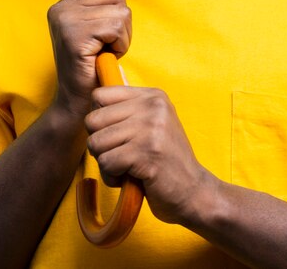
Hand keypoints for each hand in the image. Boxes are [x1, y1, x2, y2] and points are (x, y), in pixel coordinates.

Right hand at [47, 0, 131, 117]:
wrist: (78, 102)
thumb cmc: (90, 66)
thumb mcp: (91, 30)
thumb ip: (92, 4)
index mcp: (63, 4)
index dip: (112, 0)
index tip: (103, 25)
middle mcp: (61, 8)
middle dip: (122, 21)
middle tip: (107, 43)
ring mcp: (67, 21)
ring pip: (121, 12)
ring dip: (123, 36)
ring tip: (106, 51)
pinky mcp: (76, 36)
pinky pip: (117, 27)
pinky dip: (120, 44)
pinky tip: (105, 56)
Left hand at [85, 86, 206, 223]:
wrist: (194, 190)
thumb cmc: (165, 160)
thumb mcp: (152, 124)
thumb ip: (128, 111)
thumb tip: (91, 110)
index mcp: (152, 96)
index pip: (100, 95)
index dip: (98, 119)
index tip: (113, 135)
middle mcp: (152, 106)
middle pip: (93, 119)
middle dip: (98, 143)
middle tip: (118, 155)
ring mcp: (151, 128)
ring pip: (96, 142)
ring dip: (105, 162)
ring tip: (125, 167)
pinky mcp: (147, 153)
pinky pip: (106, 163)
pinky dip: (112, 177)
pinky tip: (129, 178)